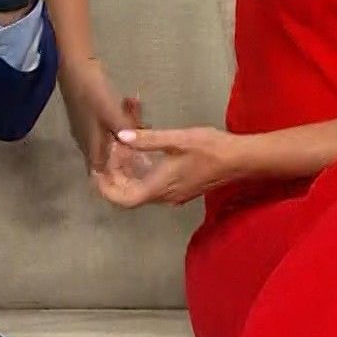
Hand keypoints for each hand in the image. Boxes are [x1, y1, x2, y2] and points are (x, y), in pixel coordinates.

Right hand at [58, 58, 145, 172]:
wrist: (75, 65)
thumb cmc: (91, 91)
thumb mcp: (111, 113)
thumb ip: (124, 132)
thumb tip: (138, 149)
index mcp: (90, 143)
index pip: (100, 170)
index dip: (115, 174)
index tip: (136, 170)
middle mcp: (88, 139)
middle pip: (110, 153)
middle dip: (129, 149)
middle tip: (146, 139)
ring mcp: (89, 125)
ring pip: (113, 135)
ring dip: (128, 128)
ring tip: (142, 117)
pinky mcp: (93, 112)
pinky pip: (111, 122)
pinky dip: (122, 117)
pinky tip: (131, 103)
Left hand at [92, 126, 250, 207]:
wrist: (241, 160)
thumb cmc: (211, 148)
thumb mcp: (177, 139)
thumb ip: (147, 139)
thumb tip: (120, 137)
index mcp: (160, 187)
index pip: (124, 199)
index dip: (106, 190)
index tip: (96, 173)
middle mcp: (165, 196)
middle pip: (130, 195)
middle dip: (115, 177)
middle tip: (108, 155)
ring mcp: (175, 194)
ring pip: (142, 191)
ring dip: (129, 175)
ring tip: (121, 152)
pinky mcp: (182, 189)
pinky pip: (153, 187)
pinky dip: (142, 174)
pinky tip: (142, 155)